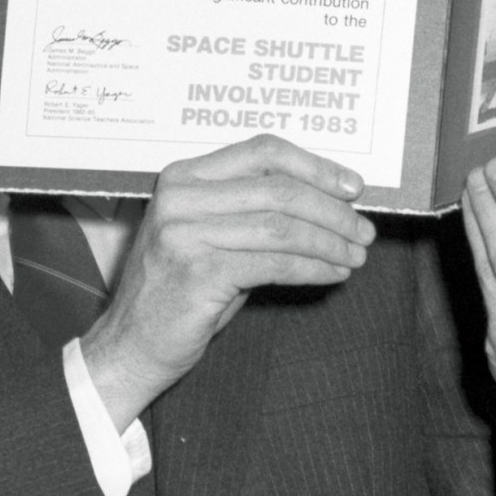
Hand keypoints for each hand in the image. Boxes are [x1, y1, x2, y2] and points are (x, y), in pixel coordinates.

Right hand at [82, 133, 374, 428]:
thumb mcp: (210, 236)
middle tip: (364, 230)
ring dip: (330, 241)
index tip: (353, 187)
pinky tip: (333, 273)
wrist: (131, 344)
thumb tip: (328, 200)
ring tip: (356, 254)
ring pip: (282, 226)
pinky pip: (275, 263)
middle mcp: (179, 197)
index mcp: (183, 176)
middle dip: (332, 210)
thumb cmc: (179, 291)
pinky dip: (314, 267)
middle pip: (278, 189)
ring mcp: (184, 233)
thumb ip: (252, 211)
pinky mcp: (197, 272)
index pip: (262, 151)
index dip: (315, 166)